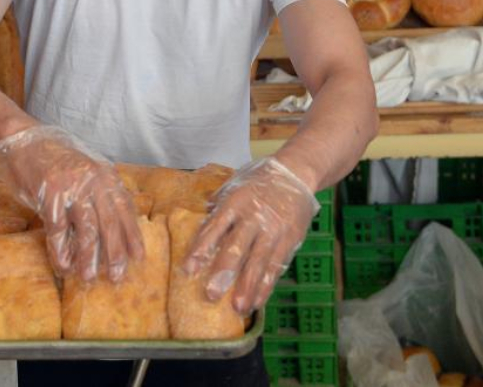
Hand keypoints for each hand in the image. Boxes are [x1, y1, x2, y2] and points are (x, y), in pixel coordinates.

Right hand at [0, 125, 144, 281]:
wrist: (25, 142)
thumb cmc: (56, 163)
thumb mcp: (87, 172)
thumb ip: (101, 194)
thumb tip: (115, 231)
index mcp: (105, 176)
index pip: (125, 210)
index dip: (132, 235)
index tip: (138, 258)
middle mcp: (93, 181)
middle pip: (109, 224)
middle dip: (114, 254)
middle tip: (116, 277)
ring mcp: (72, 187)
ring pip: (86, 230)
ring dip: (88, 258)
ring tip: (87, 277)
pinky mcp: (50, 195)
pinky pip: (58, 230)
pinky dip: (60, 251)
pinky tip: (63, 265)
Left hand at [183, 157, 318, 313]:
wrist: (295, 174)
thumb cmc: (257, 181)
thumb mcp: (233, 186)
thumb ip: (216, 209)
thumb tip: (195, 228)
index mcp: (234, 203)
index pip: (214, 228)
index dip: (201, 250)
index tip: (188, 270)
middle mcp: (253, 218)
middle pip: (237, 248)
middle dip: (223, 273)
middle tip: (211, 295)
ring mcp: (273, 231)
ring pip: (259, 262)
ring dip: (248, 287)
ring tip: (238, 308)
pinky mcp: (289, 241)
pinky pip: (276, 267)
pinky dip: (267, 286)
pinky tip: (257, 301)